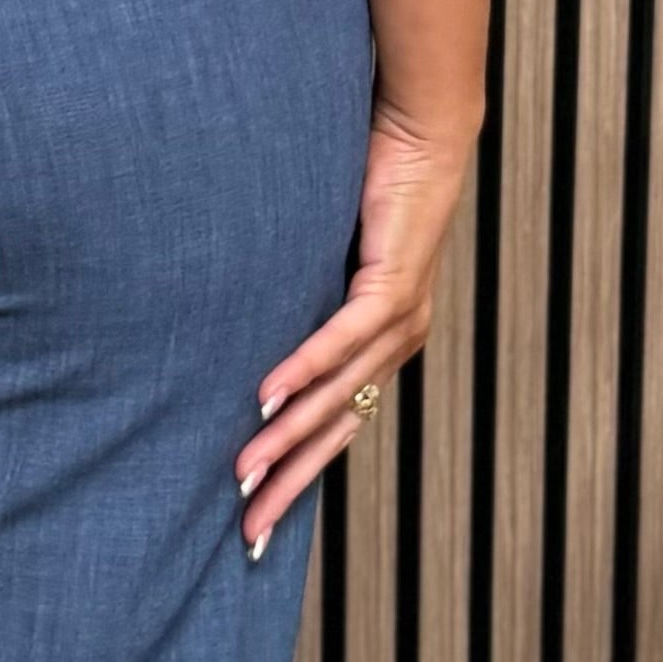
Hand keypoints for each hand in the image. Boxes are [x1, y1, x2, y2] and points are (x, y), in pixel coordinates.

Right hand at [235, 101, 474, 554]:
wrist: (421, 130)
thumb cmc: (367, 186)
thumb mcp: (323, 257)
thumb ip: (297, 297)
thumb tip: (241, 326)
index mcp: (384, 345)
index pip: (337, 426)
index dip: (298, 474)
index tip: (256, 518)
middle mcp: (398, 343)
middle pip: (339, 430)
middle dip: (292, 483)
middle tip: (249, 531)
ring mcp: (399, 319)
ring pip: (337, 395)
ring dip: (287, 435)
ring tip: (242, 472)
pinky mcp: (392, 283)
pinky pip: (342, 337)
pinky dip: (304, 369)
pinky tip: (268, 398)